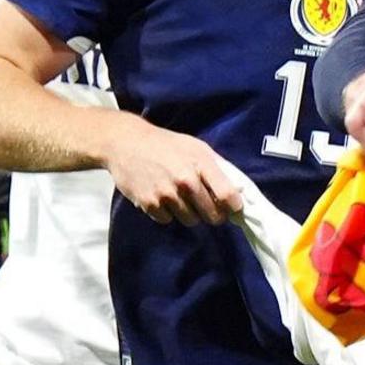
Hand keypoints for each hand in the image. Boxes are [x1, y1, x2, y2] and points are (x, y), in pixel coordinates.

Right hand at [107, 124, 242, 224]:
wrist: (125, 143)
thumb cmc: (166, 144)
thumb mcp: (197, 148)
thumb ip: (218, 168)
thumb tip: (239, 190)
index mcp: (201, 164)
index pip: (228, 195)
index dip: (234, 206)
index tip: (234, 208)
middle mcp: (185, 181)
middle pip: (212, 215)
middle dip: (214, 214)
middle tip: (209, 207)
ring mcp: (166, 194)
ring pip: (191, 220)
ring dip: (191, 214)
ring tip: (183, 198)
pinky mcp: (149, 204)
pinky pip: (168, 220)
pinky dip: (168, 214)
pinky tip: (164, 198)